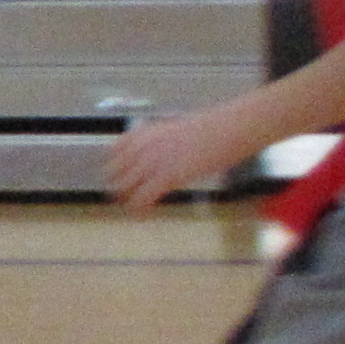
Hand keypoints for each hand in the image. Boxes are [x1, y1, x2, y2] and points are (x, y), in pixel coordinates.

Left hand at [109, 107, 261, 208]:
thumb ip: (160, 143)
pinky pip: (142, 198)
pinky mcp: (167, 177)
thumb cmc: (213, 128)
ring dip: (126, 199)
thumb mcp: (176, 130)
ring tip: (133, 206)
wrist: (231, 128)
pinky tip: (141, 215)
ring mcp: (153, 161)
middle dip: (118, 185)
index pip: (114, 152)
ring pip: (124, 186)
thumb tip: (157, 155)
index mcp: (145, 133)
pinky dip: (139, 209)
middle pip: (115, 172)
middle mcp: (143, 146)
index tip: (117, 176)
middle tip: (124, 195)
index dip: (114, 167)